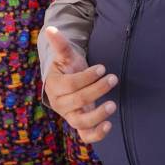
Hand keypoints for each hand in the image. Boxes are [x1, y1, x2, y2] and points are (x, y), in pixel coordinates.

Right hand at [43, 26, 117, 143]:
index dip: (87, 77)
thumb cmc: (68, 68)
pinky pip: (86, 136)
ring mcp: (69, 117)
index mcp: (54, 86)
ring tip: (112, 104)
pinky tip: (109, 125)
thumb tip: (50, 28)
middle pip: (78, 100)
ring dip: (97, 115)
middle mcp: (60, 104)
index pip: (71, 84)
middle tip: (113, 78)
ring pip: (81, 121)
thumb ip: (60, 44)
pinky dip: (97, 134)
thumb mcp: (65, 56)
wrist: (69, 84)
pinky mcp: (80, 126)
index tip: (101, 68)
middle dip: (97, 89)